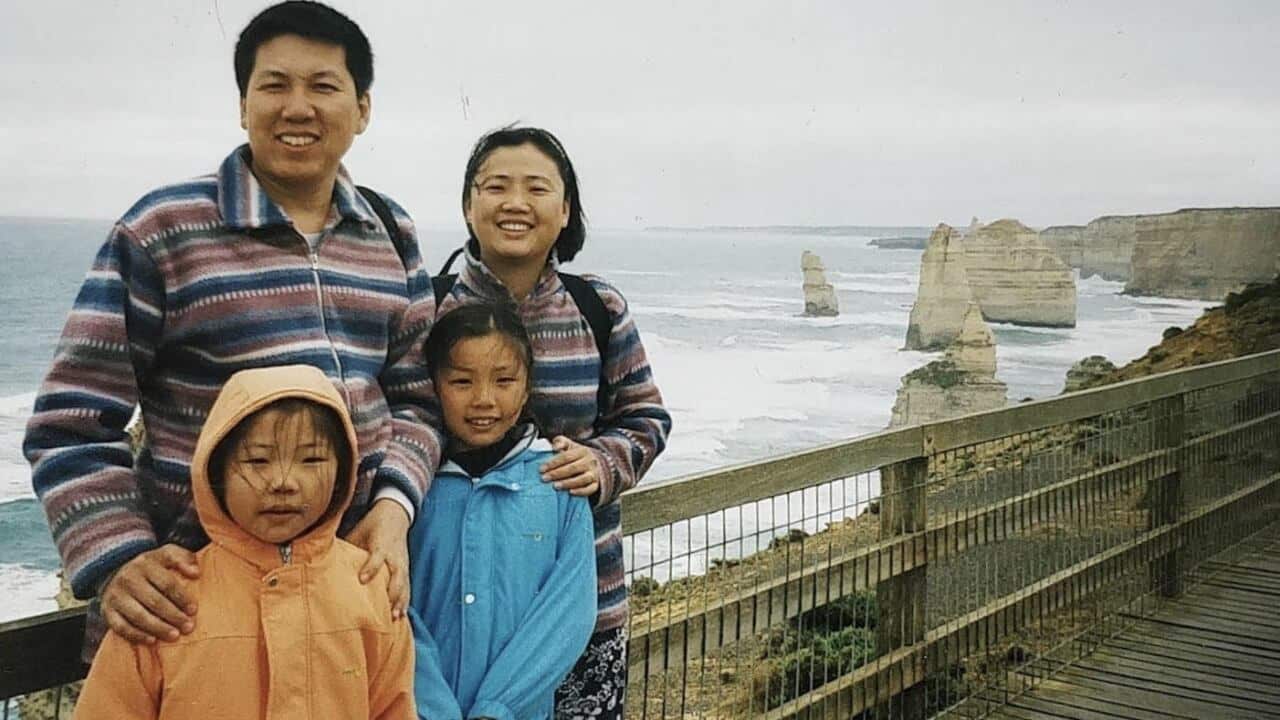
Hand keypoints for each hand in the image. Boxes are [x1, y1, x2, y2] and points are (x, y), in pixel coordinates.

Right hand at [100, 544, 199, 644]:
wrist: (115, 572)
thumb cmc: (151, 567)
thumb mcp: (167, 555)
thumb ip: (184, 558)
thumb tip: (196, 573)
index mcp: (145, 564)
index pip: (167, 583)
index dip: (182, 598)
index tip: (193, 610)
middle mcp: (128, 579)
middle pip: (154, 601)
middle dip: (174, 616)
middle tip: (188, 627)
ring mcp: (116, 596)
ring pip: (139, 615)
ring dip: (158, 628)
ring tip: (175, 636)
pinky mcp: (107, 611)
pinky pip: (121, 627)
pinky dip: (137, 635)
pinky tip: (152, 641)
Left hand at [347, 498, 411, 619]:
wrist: (395, 514)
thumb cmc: (372, 524)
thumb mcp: (358, 531)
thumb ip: (346, 546)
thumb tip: (321, 560)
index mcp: (381, 544)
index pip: (378, 557)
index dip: (371, 568)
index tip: (362, 580)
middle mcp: (395, 556)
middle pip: (397, 576)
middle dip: (392, 593)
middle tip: (385, 610)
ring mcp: (402, 564)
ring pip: (404, 584)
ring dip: (400, 601)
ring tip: (395, 618)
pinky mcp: (406, 569)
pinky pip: (407, 587)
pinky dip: (404, 602)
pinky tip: (400, 617)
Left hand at [540, 436, 601, 499]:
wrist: (594, 463)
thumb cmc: (576, 455)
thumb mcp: (569, 445)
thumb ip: (560, 442)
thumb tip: (555, 446)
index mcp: (582, 451)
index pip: (566, 457)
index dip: (553, 463)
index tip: (541, 469)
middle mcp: (590, 462)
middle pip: (573, 468)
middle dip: (557, 473)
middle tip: (544, 478)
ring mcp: (594, 473)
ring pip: (582, 479)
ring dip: (568, 483)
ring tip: (555, 486)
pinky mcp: (596, 484)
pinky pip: (590, 489)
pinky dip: (581, 491)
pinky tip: (570, 492)